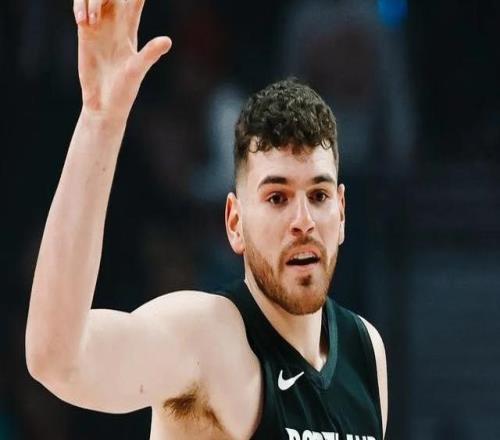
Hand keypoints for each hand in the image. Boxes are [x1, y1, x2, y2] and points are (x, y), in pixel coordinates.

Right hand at [73, 0, 171, 118]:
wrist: (103, 104)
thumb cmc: (124, 90)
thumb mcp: (137, 70)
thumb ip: (150, 53)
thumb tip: (167, 41)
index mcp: (130, 30)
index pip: (135, 1)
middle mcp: (115, 25)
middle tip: (101, 12)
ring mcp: (99, 28)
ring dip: (91, 0)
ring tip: (90, 21)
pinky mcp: (85, 34)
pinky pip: (81, 9)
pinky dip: (80, 7)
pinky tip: (82, 21)